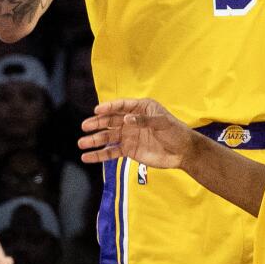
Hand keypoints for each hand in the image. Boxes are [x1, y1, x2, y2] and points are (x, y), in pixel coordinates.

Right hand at [78, 99, 193, 168]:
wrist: (183, 152)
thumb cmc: (176, 132)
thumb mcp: (162, 123)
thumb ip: (144, 120)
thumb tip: (126, 119)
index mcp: (141, 108)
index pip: (122, 106)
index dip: (109, 107)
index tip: (97, 110)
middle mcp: (132, 120)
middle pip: (111, 121)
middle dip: (97, 123)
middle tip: (85, 126)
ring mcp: (129, 135)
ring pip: (108, 136)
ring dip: (95, 140)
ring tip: (82, 143)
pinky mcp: (129, 150)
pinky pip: (112, 151)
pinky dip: (100, 154)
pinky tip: (87, 157)